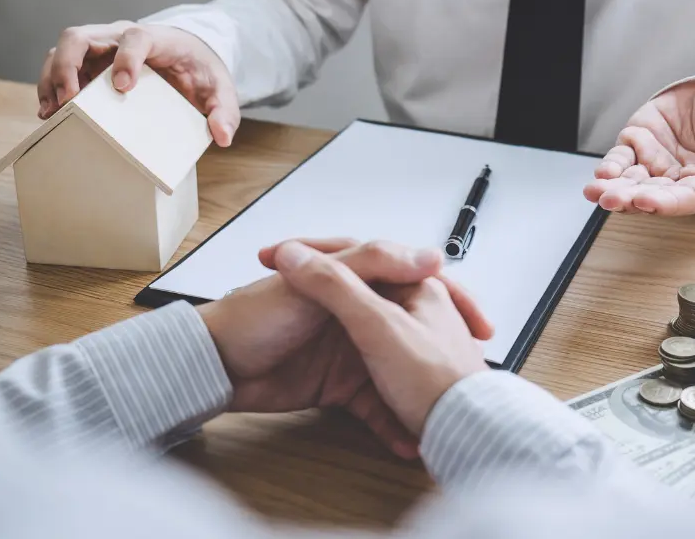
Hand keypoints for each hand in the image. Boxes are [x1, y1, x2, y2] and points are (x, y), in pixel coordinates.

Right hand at [38, 21, 239, 146]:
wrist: (191, 59)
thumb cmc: (201, 73)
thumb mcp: (221, 92)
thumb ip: (225, 111)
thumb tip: (223, 136)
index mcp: (155, 39)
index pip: (135, 38)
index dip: (126, 58)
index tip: (123, 87)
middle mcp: (120, 37)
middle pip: (81, 37)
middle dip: (68, 67)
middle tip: (70, 101)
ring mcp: (102, 49)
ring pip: (63, 50)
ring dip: (52, 79)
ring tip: (52, 112)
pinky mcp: (91, 64)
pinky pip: (61, 67)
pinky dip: (52, 87)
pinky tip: (51, 113)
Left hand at [197, 239, 492, 457]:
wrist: (214, 367)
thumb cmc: (256, 317)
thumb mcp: (321, 282)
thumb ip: (373, 263)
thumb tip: (430, 255)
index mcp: (356, 277)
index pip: (416, 279)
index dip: (452, 298)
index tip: (480, 321)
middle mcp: (359, 310)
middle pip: (415, 330)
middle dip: (447, 354)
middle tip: (474, 374)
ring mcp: (351, 349)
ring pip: (401, 371)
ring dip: (421, 393)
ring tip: (448, 413)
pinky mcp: (338, 385)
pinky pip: (375, 405)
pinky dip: (390, 423)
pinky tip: (407, 439)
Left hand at [584, 76, 694, 214]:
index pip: (685, 199)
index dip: (665, 203)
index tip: (645, 202)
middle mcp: (678, 178)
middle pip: (652, 195)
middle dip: (629, 199)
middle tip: (609, 200)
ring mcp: (656, 161)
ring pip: (631, 182)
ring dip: (612, 189)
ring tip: (595, 191)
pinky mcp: (639, 141)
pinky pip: (621, 159)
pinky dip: (610, 166)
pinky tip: (601, 173)